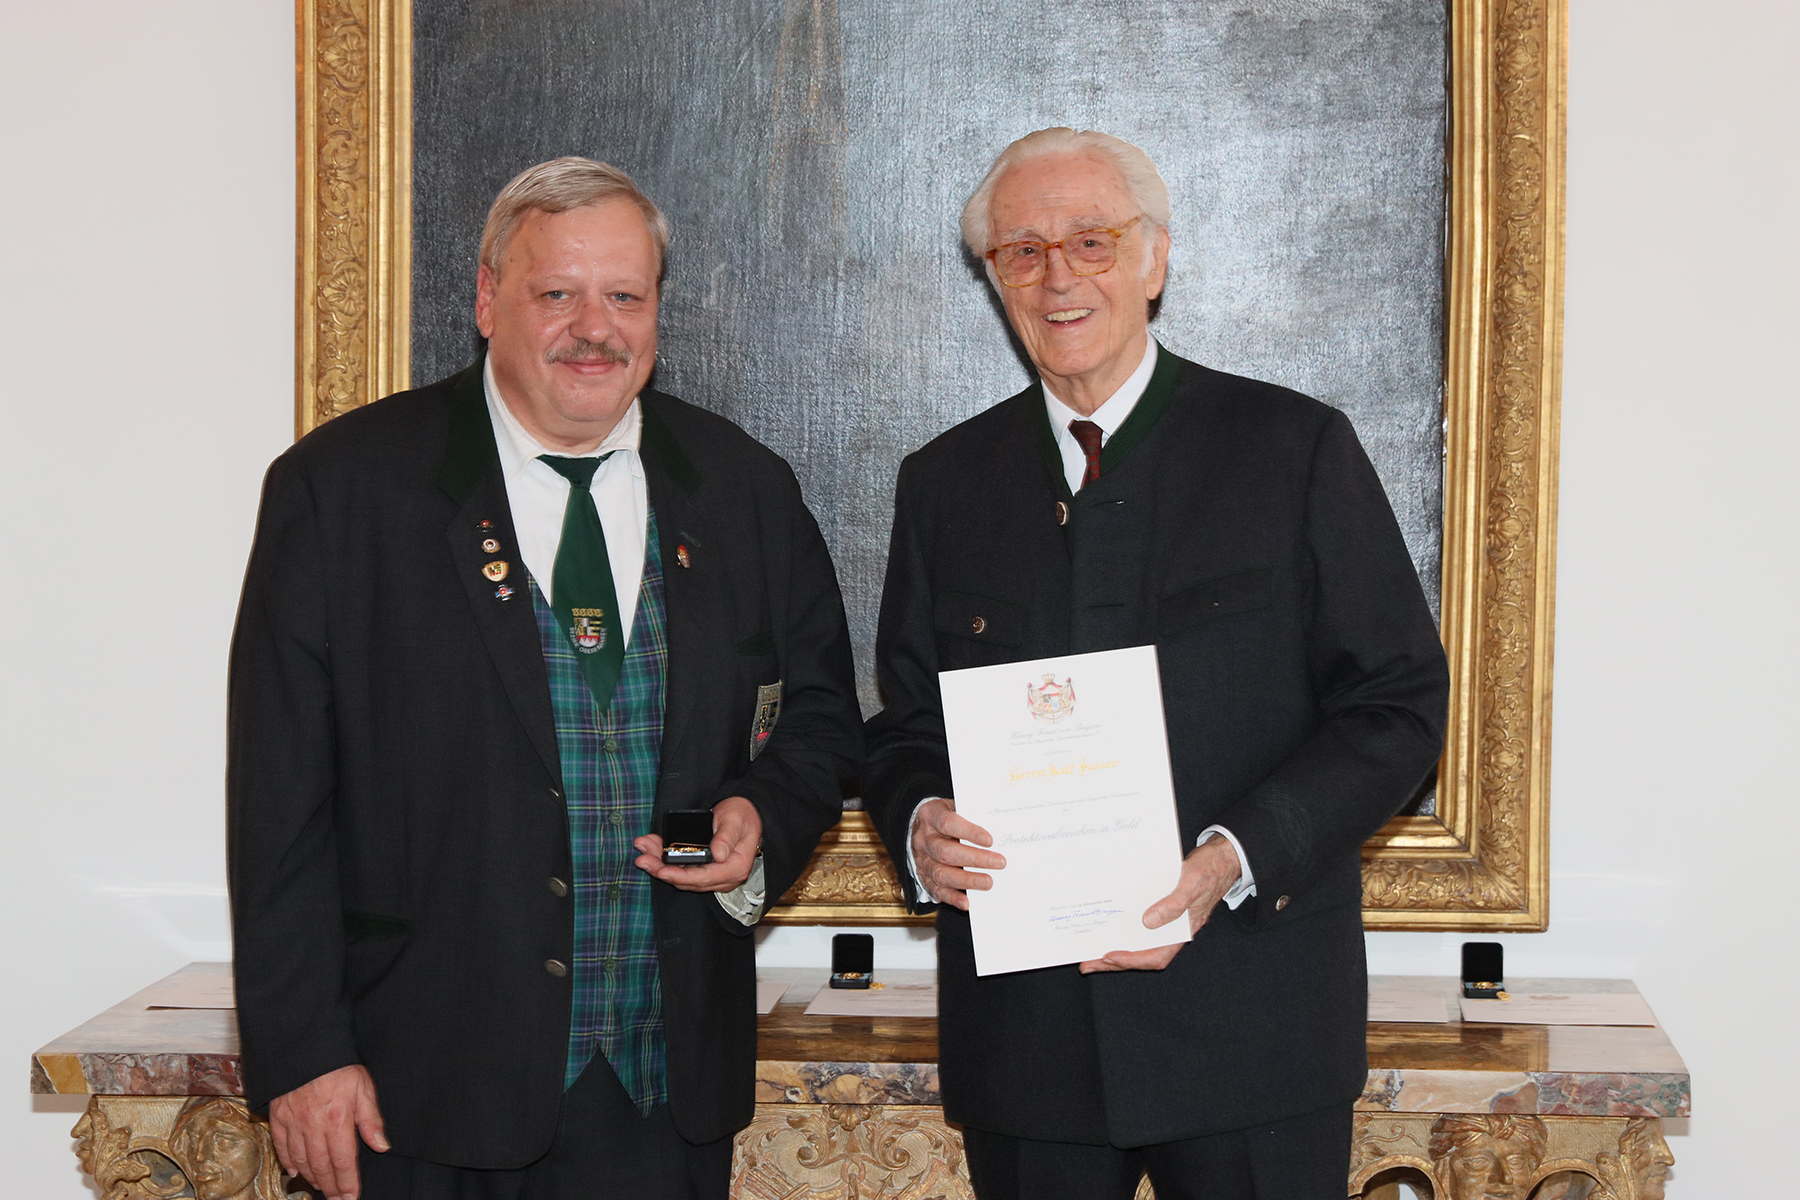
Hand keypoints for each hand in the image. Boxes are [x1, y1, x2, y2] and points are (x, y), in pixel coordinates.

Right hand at [268, 1064, 386, 1199]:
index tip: (352, 1197)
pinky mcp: (278, 1116)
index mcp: (337, 1120)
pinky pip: (281, 1146)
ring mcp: (293, 1123)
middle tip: (338, 1199)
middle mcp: (313, 1126)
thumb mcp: (364, 1087)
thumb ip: (371, 1120)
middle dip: (331, 1187)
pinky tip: (295, 1171)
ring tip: (322, 1187)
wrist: (305, 1045)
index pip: (343, 1162)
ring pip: (301, 1160)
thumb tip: (381, 1146)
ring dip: (312, 1177)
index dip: (348, 1183)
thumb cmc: (339, 1065)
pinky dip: (288, 1162)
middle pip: (322, 1166)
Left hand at [633, 795, 762, 890]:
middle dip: (662, 870)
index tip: (661, 870)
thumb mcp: (735, 821)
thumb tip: (718, 855)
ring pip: (682, 876)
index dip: (680, 876)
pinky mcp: (705, 870)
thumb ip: (726, 837)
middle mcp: (724, 877)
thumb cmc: (743, 815)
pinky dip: (666, 860)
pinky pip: (683, 869)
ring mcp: (714, 875)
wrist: (747, 813)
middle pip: (688, 880)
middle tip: (642, 859)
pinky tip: (653, 849)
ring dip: (660, 865)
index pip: (703, 878)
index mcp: (735, 867)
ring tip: (643, 851)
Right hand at [910, 797, 1004, 910]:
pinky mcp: (924, 878)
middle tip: (999, 862)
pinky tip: (967, 902)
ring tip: (988, 883)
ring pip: (942, 873)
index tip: (990, 840)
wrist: (918, 828)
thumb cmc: (944, 817)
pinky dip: (952, 898)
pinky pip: (937, 890)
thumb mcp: (953, 807)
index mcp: (930, 816)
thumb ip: (971, 815)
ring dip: (967, 880)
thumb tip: (999, 828)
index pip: (948, 823)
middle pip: (946, 852)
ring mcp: (922, 861)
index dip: (970, 832)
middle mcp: (924, 840)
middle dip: (975, 859)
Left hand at [1079, 836, 1242, 973]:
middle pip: (1142, 954)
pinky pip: (1138, 924)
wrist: (1219, 858)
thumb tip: (1149, 921)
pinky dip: (1122, 929)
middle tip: (1088, 963)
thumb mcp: (1192, 884)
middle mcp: (1172, 930)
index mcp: (1183, 931)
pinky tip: (1107, 926)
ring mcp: (1165, 921)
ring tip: (1091, 952)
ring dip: (1115, 948)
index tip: (1109, 956)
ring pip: (1138, 941)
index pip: (1156, 956)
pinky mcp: (1159, 908)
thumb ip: (1174, 904)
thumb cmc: (1209, 871)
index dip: (1133, 960)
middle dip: (1115, 961)